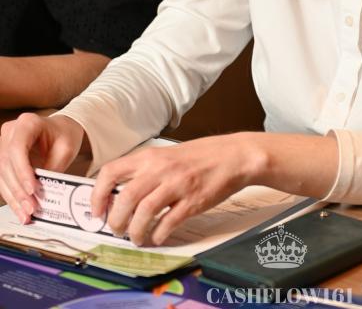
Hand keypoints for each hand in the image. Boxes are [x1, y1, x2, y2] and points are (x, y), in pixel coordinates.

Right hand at [0, 113, 84, 222]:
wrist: (61, 129)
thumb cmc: (64, 134)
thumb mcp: (66, 149)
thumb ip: (53, 169)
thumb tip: (43, 195)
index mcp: (27, 122)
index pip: (17, 149)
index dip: (21, 171)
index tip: (32, 189)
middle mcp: (11, 131)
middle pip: (7, 164)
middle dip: (18, 190)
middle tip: (31, 208)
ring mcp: (4, 144)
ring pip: (2, 175)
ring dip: (13, 197)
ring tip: (26, 214)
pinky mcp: (3, 158)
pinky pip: (3, 179)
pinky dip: (13, 196)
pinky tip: (21, 209)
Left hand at [91, 132, 263, 245]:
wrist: (233, 155)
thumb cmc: (200, 156)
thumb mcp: (167, 155)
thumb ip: (145, 170)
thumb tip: (119, 194)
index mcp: (150, 156)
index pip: (111, 172)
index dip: (98, 194)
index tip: (97, 211)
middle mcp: (160, 169)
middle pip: (125, 198)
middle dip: (116, 220)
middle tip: (117, 230)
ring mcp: (177, 185)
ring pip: (144, 212)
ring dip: (135, 231)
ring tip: (136, 238)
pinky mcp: (193, 201)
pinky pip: (168, 223)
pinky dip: (158, 234)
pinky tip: (158, 236)